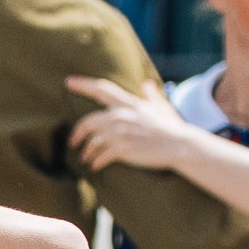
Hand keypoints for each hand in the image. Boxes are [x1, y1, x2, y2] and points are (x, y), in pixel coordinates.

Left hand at [65, 74, 197, 173]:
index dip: (83, 84)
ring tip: (86, 159)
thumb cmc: (171, 128)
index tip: (68, 82)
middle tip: (72, 142)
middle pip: (88, 121)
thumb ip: (150, 95)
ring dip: (86, 152)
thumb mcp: (161, 107)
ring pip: (92, 142)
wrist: (180, 146)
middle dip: (77, 133)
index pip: (101, 89)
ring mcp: (120, 133)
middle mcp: (120, 115)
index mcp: (129, 103)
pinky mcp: (122, 149)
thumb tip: (147, 84)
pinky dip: (95, 162)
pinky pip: (100, 156)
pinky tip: (95, 166)